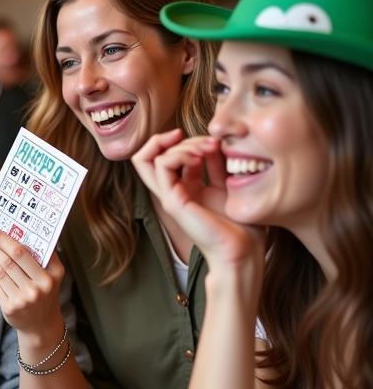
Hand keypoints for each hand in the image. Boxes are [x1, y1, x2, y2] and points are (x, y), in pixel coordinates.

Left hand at [0, 229, 65, 338]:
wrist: (41, 324)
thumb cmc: (46, 292)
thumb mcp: (54, 276)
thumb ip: (47, 256)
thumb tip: (28, 234)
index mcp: (48, 278)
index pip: (23, 254)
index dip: (6, 241)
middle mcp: (36, 290)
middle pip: (9, 263)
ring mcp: (21, 300)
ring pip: (0, 273)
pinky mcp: (9, 308)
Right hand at [132, 129, 263, 268]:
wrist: (243, 250)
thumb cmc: (241, 224)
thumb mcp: (228, 183)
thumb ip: (216, 164)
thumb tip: (213, 142)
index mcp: (185, 188)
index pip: (165, 156)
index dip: (182, 141)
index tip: (208, 139)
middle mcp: (173, 192)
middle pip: (147, 157)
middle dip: (172, 139)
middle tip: (207, 141)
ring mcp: (170, 197)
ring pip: (150, 158)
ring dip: (180, 145)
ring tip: (207, 149)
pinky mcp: (173, 201)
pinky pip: (162, 165)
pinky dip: (179, 154)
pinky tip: (200, 159)